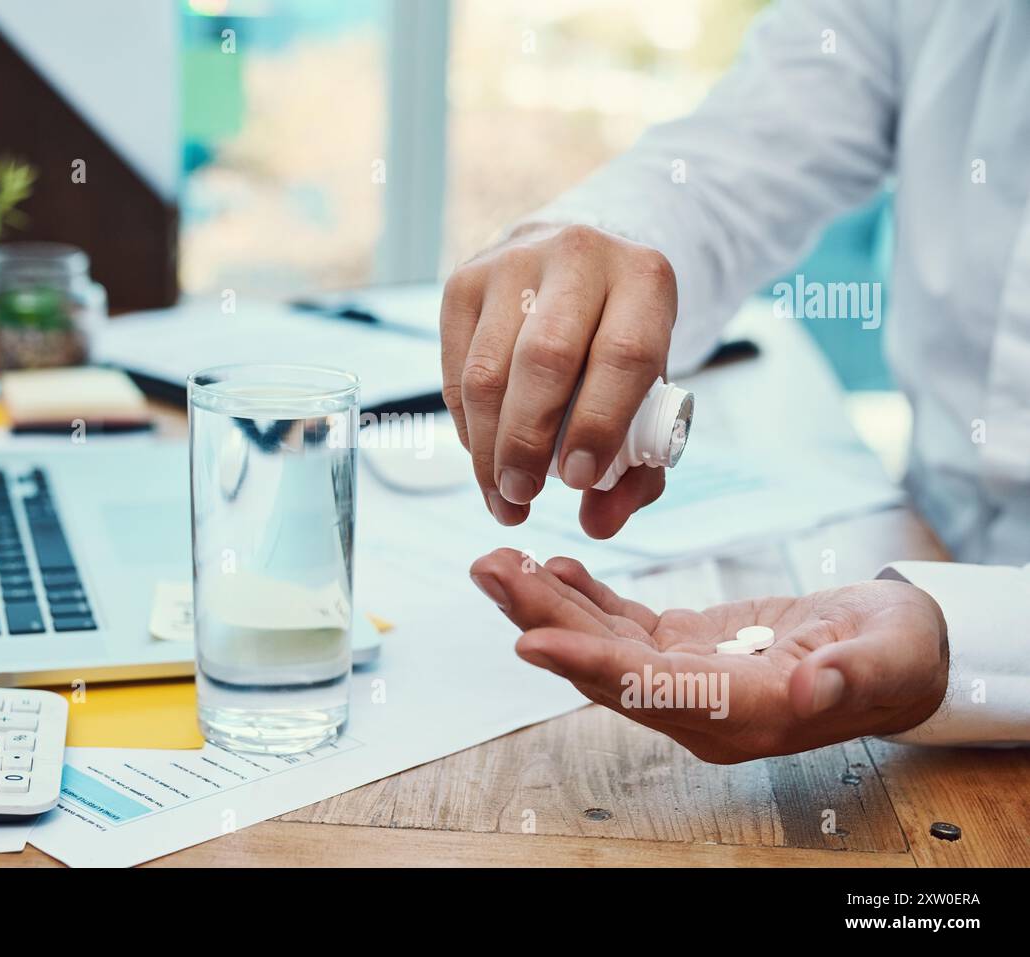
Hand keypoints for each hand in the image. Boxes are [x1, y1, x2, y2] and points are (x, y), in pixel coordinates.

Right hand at [440, 223, 676, 536]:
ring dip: (489, 446)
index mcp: (645, 279)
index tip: (580, 480)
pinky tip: (485, 455)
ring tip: (502, 495)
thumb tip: (598, 525)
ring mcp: (513, 263)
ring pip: (488, 370)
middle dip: (528, 442)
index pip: (623, 354)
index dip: (599, 424)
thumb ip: (638, 470)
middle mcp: (579, 256)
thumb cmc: (617, 347)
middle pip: (545, 360)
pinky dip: (468, 425)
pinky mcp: (463, 282)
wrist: (575, 268)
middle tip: (524, 496)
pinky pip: (454, 369)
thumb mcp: (649, 396)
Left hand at [469, 548, 948, 762]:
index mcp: (745, 715)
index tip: (529, 639)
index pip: (650, 692)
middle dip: (542, 620)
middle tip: (489, 571)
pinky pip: (622, 626)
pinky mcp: (684, 649)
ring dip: (547, 604)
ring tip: (498, 562)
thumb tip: (810, 690)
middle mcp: (699, 707)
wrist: (896, 653)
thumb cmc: (898, 655)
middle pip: (605, 667)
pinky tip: (551, 568)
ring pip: (601, 644)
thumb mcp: (893, 659)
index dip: (588, 666)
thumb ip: (851, 677)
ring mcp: (686, 679)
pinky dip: (584, 597)